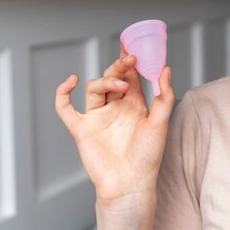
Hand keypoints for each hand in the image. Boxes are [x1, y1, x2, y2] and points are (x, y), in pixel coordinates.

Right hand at [55, 50, 175, 205]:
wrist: (131, 184)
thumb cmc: (148, 157)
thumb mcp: (160, 123)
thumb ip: (164, 96)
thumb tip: (166, 68)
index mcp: (135, 104)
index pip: (130, 77)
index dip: (130, 61)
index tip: (133, 46)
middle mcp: (115, 108)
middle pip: (112, 79)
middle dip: (119, 67)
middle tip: (130, 59)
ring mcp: (97, 117)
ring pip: (94, 89)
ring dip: (105, 82)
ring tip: (120, 86)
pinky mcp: (82, 129)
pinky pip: (65, 108)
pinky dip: (63, 93)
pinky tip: (72, 81)